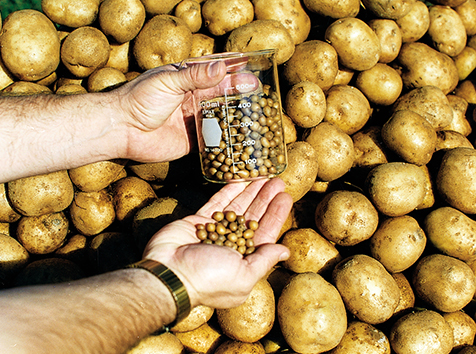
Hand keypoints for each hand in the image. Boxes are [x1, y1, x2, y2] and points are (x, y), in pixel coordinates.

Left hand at [115, 58, 258, 162]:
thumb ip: (195, 76)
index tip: (253, 71)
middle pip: (222, 96)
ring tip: (258, 117)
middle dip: (240, 96)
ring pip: (221, 118)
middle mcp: (193, 100)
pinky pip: (213, 141)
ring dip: (236, 118)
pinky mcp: (192, 141)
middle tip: (261, 95)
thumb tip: (221, 67)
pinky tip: (241, 139)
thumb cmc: (140, 99)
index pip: (215, 74)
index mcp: (188, 81)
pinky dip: (227, 141)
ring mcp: (194, 121)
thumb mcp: (168, 82)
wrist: (123, 129)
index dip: (234, 73)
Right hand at [142, 178, 292, 308]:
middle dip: (265, 199)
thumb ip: (265, 260)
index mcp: (244, 260)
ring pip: (236, 208)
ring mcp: (214, 232)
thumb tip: (285, 252)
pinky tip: (239, 180)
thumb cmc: (210, 279)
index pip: (265, 233)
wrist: (170, 274)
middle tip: (277, 181)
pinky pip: (216, 203)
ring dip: (250, 192)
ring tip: (262, 176)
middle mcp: (231, 246)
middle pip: (252, 217)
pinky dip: (228, 192)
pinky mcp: (198, 222)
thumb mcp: (244, 275)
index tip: (285, 197)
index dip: (276, 215)